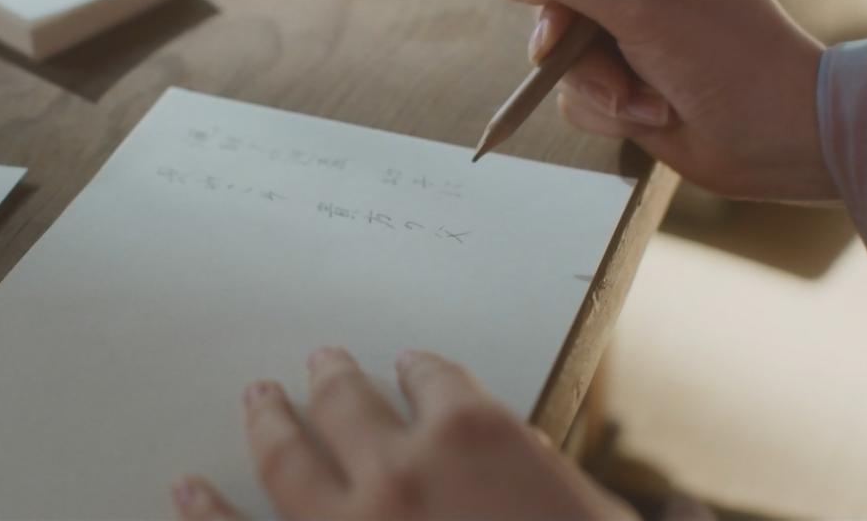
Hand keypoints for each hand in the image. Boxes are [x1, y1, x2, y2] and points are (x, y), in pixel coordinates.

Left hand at [168, 347, 635, 520]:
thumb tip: (683, 512)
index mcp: (480, 438)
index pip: (437, 377)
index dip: (423, 369)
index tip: (411, 365)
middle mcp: (400, 466)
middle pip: (352, 400)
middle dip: (334, 376)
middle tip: (317, 360)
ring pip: (287, 454)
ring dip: (268, 419)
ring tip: (256, 396)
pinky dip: (204, 512)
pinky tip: (183, 490)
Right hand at [495, 0, 833, 199]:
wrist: (778, 139)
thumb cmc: (731, 60)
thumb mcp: (643, 2)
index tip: (562, 18)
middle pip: (552, 0)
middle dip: (578, 47)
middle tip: (610, 69)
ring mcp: (629, 29)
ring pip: (560, 55)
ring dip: (600, 86)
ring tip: (651, 101)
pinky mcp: (624, 76)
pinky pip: (576, 92)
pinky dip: (608, 111)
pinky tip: (653, 116)